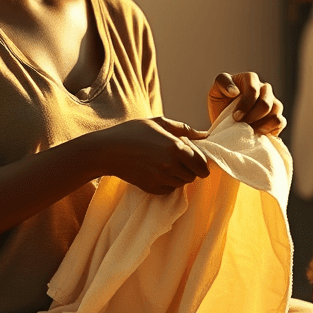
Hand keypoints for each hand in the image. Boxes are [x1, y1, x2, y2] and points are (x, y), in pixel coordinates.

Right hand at [95, 117, 209, 194]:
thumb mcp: (158, 122)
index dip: (202, 163)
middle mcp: (171, 165)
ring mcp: (161, 178)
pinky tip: (157, 171)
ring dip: (179, 175)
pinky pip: (169, 189)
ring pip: (182, 183)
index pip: (202, 164)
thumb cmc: (132, 132)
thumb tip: (205, 135)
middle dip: (190, 169)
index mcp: (176, 147)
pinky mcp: (152, 188)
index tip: (196, 159)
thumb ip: (184, 129)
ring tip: (165, 163)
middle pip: (193, 176)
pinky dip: (168, 182)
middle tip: (179, 160)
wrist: (107, 150)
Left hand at [207, 72, 285, 135]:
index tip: (235, 116)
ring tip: (247, 130)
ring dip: (260, 124)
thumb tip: (234, 91)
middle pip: (265, 103)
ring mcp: (273, 102)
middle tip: (240, 124)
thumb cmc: (221, 105)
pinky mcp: (277, 116)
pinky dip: (268, 129)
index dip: (245, 104)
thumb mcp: (215, 92)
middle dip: (251, 116)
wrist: (225, 123)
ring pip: (275, 112)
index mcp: (250, 79)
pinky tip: (256, 132)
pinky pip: (280, 121)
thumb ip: (222, 83)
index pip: (253, 88)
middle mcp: (264, 88)